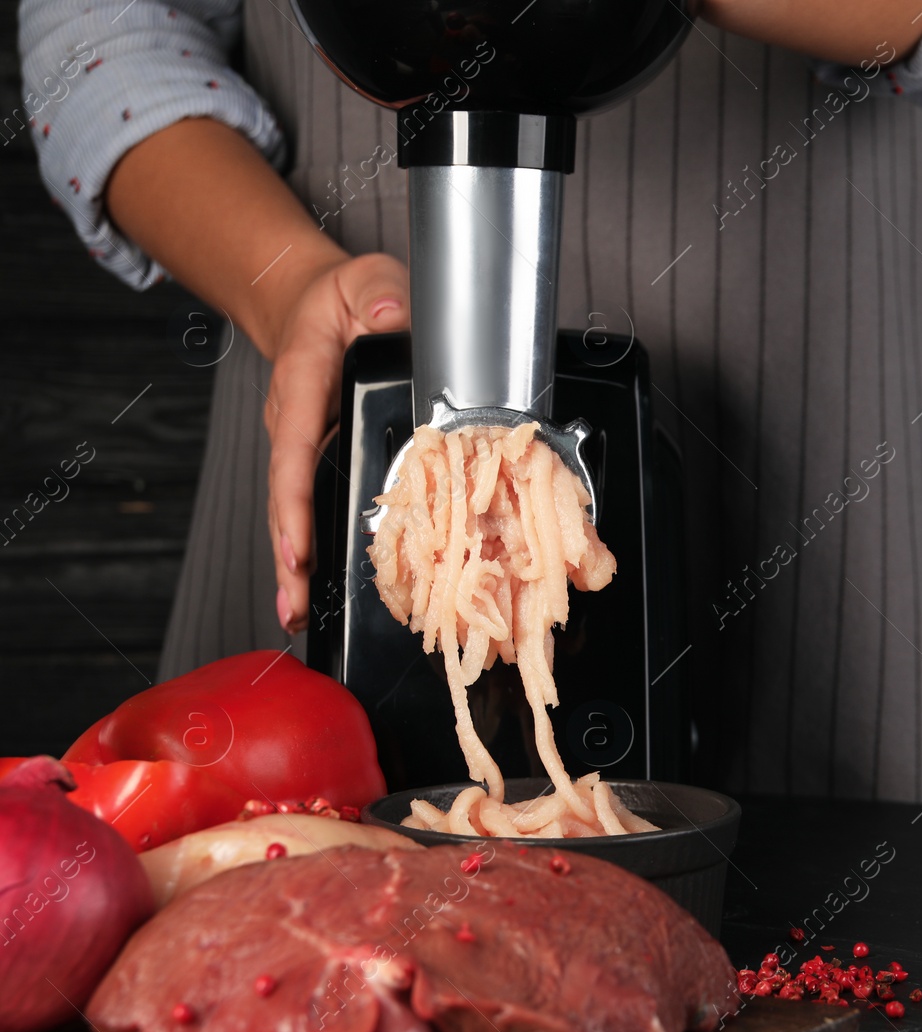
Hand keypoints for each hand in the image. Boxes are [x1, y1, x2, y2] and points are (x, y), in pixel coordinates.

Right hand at [262, 252, 409, 633]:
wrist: (315, 302)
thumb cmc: (344, 297)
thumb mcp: (367, 282)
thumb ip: (379, 295)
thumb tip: (388, 318)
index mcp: (302, 384)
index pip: (295, 449)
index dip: (294, 503)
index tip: (297, 549)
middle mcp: (294, 422)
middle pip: (285, 496)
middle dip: (288, 554)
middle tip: (294, 606)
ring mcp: (303, 444)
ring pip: (293, 508)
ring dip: (295, 562)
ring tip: (297, 612)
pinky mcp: (317, 458)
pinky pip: (311, 503)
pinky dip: (309, 546)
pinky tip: (314, 587)